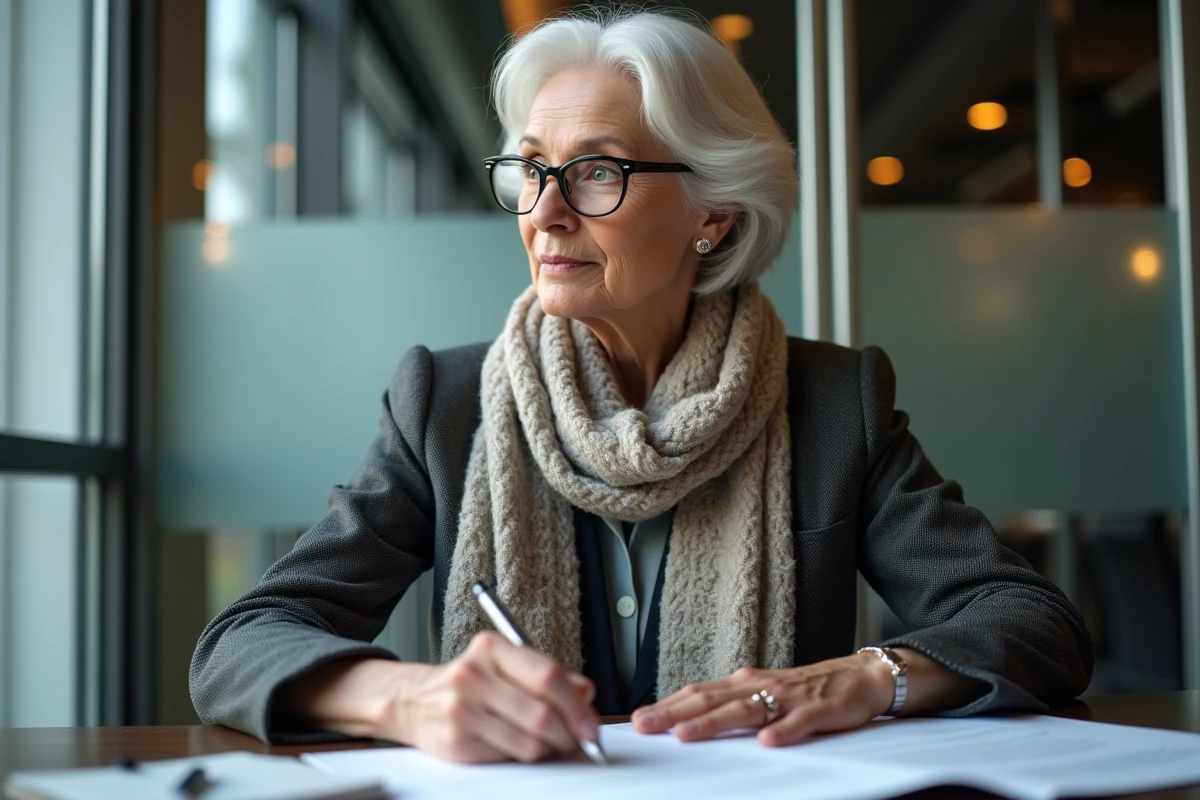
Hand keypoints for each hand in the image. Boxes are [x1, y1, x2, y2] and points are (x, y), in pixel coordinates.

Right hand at [382, 631, 599, 762]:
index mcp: (492, 647)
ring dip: (550, 749)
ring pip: (529, 741)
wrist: (413, 700)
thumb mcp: (506, 665)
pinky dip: (527, 757)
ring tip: (551, 744)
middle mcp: (474, 674)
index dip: (576, 705)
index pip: (548, 675)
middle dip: (570, 733)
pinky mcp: (456, 741)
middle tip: (580, 740)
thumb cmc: (469, 682)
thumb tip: (586, 693)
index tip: (591, 723)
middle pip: (542, 713)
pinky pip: (509, 757)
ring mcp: (462, 709)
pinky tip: (524, 747)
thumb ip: (547, 676)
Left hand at [631, 652, 895, 746]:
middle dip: (675, 713)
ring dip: (713, 722)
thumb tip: (691, 719)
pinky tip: (765, 742)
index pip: (698, 692)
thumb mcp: (763, 693)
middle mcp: (759, 685)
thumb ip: (731, 706)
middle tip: (645, 724)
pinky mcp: (816, 711)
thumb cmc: (806, 689)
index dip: (667, 705)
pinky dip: (780, 732)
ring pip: (744, 710)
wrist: (859, 676)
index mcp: (743, 683)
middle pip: (711, 699)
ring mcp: (787, 697)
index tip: (639, 718)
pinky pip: (796, 722)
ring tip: (687, 735)